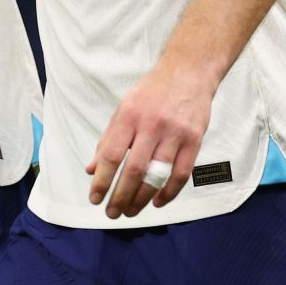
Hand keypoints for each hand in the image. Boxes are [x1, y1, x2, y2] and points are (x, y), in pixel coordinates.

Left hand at [87, 61, 214, 218]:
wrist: (189, 71)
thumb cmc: (153, 91)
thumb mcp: (124, 108)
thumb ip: (108, 139)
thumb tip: (92, 169)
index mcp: (129, 116)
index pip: (111, 155)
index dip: (102, 181)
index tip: (95, 199)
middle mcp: (151, 125)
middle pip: (134, 170)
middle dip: (121, 197)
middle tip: (113, 213)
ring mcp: (175, 133)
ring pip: (157, 175)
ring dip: (142, 199)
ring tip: (131, 212)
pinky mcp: (194, 140)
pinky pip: (181, 174)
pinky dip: (169, 192)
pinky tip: (157, 202)